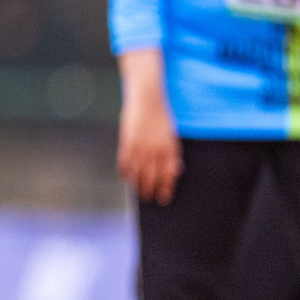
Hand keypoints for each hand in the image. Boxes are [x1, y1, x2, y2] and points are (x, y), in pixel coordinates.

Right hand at [117, 49, 181, 204]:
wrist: (148, 101)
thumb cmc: (161, 119)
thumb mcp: (172, 137)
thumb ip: (173, 154)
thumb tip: (175, 171)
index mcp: (169, 150)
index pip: (168, 176)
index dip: (165, 189)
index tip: (163, 198)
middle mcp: (155, 151)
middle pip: (151, 177)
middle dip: (150, 190)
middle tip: (148, 198)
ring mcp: (140, 147)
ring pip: (137, 173)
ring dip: (137, 185)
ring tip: (137, 191)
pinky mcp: (128, 142)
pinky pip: (125, 162)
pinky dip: (124, 172)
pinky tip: (125, 178)